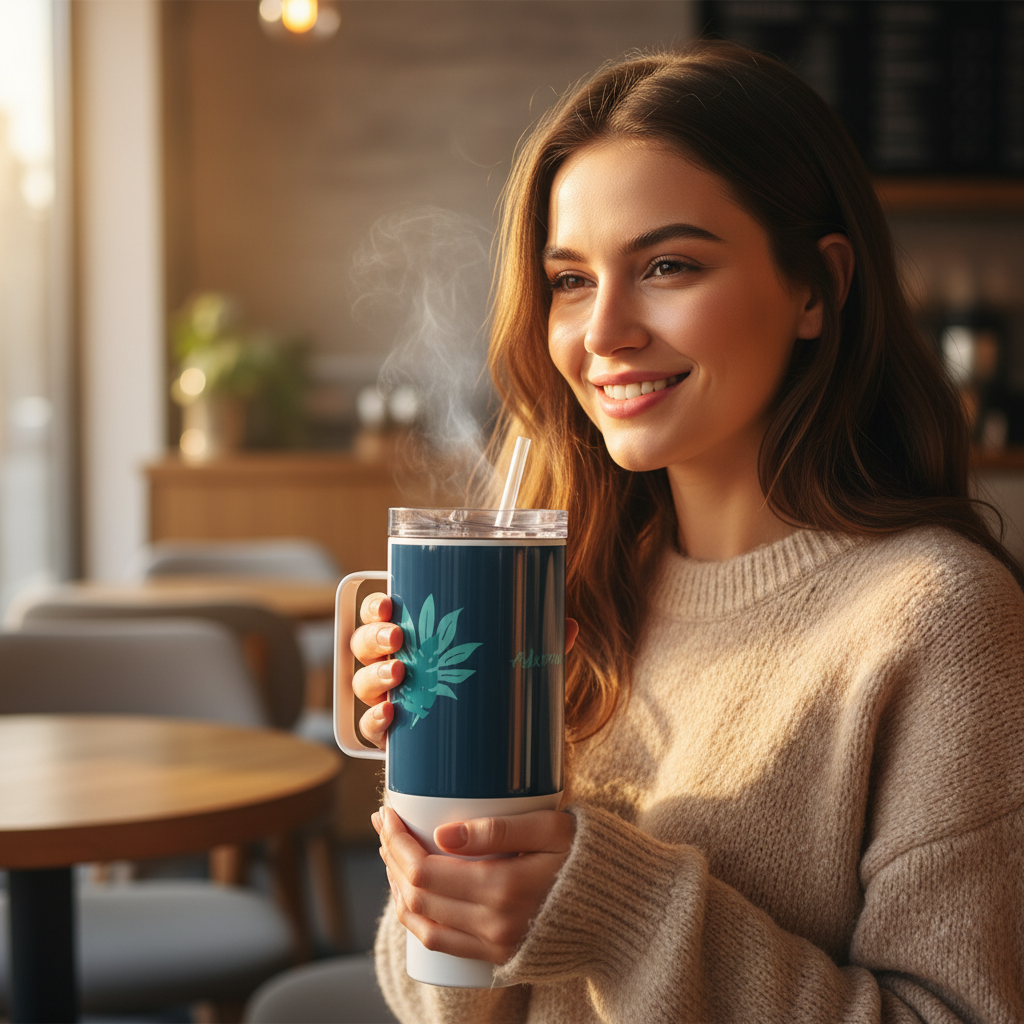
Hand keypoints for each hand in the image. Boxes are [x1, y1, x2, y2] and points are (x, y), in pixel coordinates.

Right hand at [351, 592, 580, 748]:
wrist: (489, 752)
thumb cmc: (492, 691)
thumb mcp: (512, 665)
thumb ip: (536, 646)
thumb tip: (568, 625)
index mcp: (413, 637)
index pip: (380, 613)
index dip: (375, 606)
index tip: (390, 603)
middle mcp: (393, 664)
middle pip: (363, 645)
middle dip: (373, 638)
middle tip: (397, 638)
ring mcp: (388, 700)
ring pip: (361, 683)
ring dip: (373, 676)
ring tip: (398, 675)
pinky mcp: (393, 737)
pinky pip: (369, 730)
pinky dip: (374, 722)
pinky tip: (390, 717)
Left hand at [372, 806, 574, 963]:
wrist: (624, 910)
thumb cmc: (590, 857)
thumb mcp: (552, 828)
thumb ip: (500, 829)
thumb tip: (444, 833)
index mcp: (502, 889)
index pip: (424, 870)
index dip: (396, 841)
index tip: (386, 813)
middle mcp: (492, 925)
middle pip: (417, 896)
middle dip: (391, 858)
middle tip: (384, 826)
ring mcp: (495, 945)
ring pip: (422, 924)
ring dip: (399, 888)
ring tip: (392, 855)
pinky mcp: (499, 956)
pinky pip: (442, 943)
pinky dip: (417, 918)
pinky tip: (413, 893)